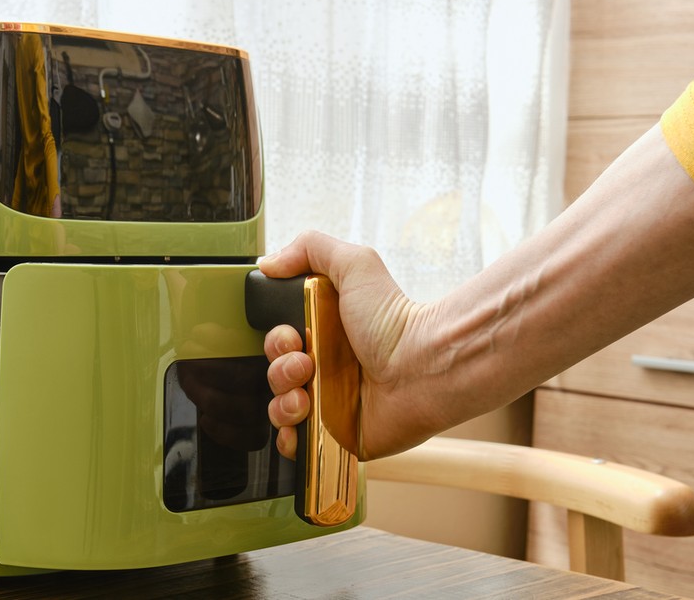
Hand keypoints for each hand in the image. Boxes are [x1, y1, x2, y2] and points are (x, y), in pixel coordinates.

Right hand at [259, 231, 434, 460]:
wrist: (424, 369)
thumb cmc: (396, 322)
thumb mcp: (355, 265)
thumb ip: (311, 249)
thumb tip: (269, 263)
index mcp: (324, 333)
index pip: (278, 340)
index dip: (274, 340)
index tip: (289, 335)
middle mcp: (324, 367)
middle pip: (274, 373)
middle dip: (278, 369)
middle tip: (303, 363)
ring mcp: (329, 403)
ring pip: (279, 408)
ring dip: (281, 401)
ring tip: (306, 394)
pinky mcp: (335, 435)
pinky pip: (296, 442)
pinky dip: (288, 437)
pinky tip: (301, 422)